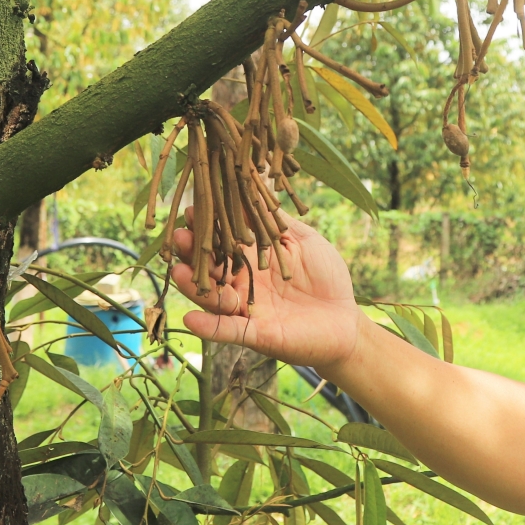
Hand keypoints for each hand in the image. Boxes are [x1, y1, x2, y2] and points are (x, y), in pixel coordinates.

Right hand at [169, 213, 361, 371]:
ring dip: (193, 286)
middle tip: (179, 238)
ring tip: (179, 271)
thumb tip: (251, 190)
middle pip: (209, 267)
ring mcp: (246, 308)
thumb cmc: (326, 275)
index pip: (221, 239)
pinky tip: (191, 319)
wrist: (345, 318)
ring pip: (212, 297)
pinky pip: (228, 330)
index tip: (193, 210)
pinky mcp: (256, 333)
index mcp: (251, 257)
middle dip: (191, 253)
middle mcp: (241, 282)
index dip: (207, 226)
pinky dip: (209, 327)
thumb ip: (277, 221)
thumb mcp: (304, 240)